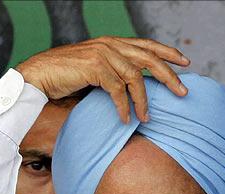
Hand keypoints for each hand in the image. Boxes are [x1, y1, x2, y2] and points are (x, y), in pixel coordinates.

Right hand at [16, 36, 189, 123]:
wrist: (39, 74)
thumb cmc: (65, 77)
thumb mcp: (94, 73)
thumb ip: (113, 77)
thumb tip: (132, 93)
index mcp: (112, 43)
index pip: (146, 45)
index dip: (167, 52)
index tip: (184, 63)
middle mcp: (110, 45)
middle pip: (149, 58)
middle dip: (169, 75)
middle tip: (183, 92)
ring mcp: (103, 54)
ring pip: (135, 76)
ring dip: (143, 100)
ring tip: (147, 118)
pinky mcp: (94, 67)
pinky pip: (117, 89)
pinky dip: (123, 106)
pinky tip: (125, 119)